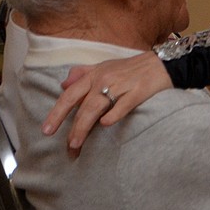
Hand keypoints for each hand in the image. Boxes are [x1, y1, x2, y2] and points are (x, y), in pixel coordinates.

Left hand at [46, 51, 172, 156]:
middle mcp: (104, 79)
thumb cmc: (133, 67)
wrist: (162, 63)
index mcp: (94, 74)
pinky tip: (105, 125)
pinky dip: (112, 116)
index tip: (46, 130)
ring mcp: (120, 86)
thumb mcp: (105, 65)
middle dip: (69, 126)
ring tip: (76, 144)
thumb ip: (83, 73)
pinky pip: (121, 106)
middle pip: (81, 105)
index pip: (70, 94)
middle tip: (64, 145)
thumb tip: (63, 84)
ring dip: (84, 127)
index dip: (56, 112)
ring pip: (96, 108)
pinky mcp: (137, 92)